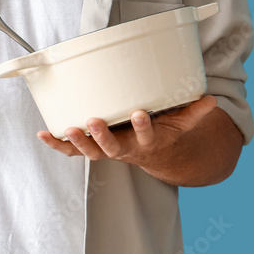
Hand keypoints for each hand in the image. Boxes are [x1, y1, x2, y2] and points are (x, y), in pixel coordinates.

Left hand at [36, 95, 217, 168]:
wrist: (152, 154)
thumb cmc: (163, 131)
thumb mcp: (181, 124)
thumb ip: (193, 111)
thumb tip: (211, 99)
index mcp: (147, 142)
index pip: (146, 136)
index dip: (143, 127)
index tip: (140, 113)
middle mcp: (125, 149)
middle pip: (112, 148)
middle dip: (102, 136)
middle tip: (94, 121)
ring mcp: (106, 150)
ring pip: (90, 151)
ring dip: (78, 141)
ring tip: (68, 128)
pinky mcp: (91, 148)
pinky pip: (71, 150)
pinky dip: (57, 144)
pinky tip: (43, 134)